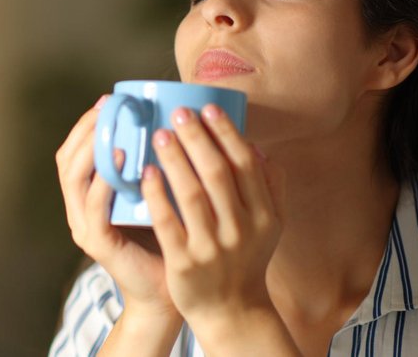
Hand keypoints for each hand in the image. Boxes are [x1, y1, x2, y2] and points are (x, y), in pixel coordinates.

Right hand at [55, 95, 179, 324]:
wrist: (170, 291)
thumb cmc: (171, 236)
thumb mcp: (162, 191)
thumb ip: (160, 163)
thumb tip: (179, 120)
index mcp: (93, 194)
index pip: (78, 150)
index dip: (89, 123)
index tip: (111, 98)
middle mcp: (81, 208)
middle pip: (68, 159)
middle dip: (86, 128)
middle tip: (108, 106)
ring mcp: (84, 226)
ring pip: (73, 178)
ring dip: (90, 148)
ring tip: (110, 125)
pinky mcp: (97, 242)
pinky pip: (94, 206)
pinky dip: (104, 180)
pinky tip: (118, 159)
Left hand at [141, 103, 287, 340]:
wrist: (231, 309)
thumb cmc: (247, 258)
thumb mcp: (271, 225)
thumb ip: (271, 186)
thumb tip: (257, 147)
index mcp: (265, 215)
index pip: (246, 163)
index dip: (226, 132)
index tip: (208, 108)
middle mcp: (241, 230)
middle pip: (218, 172)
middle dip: (197, 137)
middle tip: (178, 112)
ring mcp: (212, 248)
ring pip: (191, 193)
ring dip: (175, 159)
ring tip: (159, 134)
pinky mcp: (184, 263)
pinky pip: (167, 222)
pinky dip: (156, 195)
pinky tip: (146, 172)